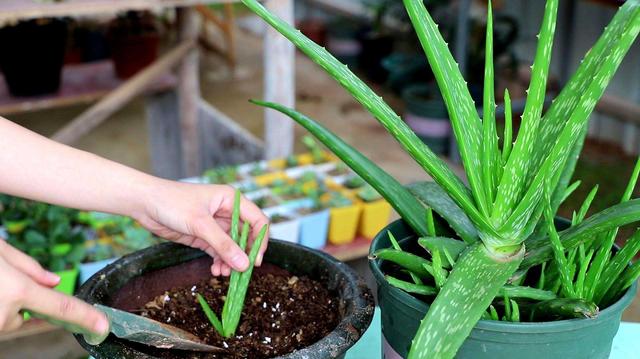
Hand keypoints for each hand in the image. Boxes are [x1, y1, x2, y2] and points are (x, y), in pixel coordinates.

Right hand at [0, 241, 108, 334]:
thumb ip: (29, 266)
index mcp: (17, 291)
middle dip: (23, 295)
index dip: (85, 317)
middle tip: (4, 276)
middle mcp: (4, 315)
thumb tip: (54, 282)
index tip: (102, 326)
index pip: (62, 307)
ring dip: (5, 302)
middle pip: (30, 310)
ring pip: (11, 315)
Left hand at [133, 181, 269, 276]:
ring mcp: (215, 225)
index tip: (255, 260)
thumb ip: (223, 244)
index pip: (257, 221)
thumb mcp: (200, 224)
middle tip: (241, 273)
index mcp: (232, 200)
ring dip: (231, 261)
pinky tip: (215, 270)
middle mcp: (227, 212)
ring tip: (223, 274)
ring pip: (232, 247)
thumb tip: (244, 264)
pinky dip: (219, 262)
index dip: (260, 241)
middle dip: (244, 255)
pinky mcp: (203, 236)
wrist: (144, 203)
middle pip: (246, 236)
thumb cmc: (172, 203)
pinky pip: (218, 251)